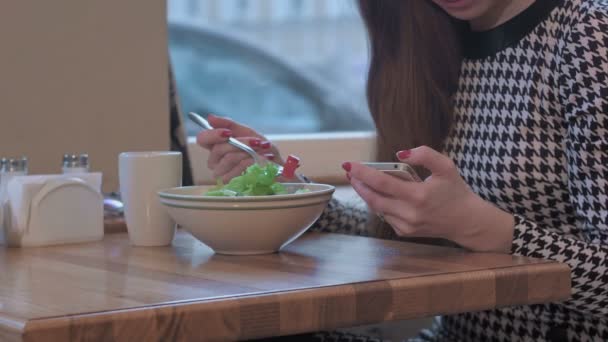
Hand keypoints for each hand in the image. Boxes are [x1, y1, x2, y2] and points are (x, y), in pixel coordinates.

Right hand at [196, 114, 281, 181]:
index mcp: (216, 146)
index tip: (228, 133)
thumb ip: (228, 124)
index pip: (202, 139)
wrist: (276, 164)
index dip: (212, 135)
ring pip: (229, 158)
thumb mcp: (247, 132)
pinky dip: (253, 162)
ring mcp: (222, 174)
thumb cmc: (260, 148)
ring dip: (249, 151)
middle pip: (218, 149)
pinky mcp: (232, 184)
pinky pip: (238, 170)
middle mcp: (215, 161)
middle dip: (241, 143)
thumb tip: (210, 117)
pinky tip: (263, 160)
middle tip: (257, 141)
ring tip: (263, 150)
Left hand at [343, 146, 513, 252]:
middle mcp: (410, 214)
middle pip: (374, 198)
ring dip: (366, 193)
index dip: (363, 173)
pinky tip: (379, 194)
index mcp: (418, 196)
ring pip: (377, 208)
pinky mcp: (405, 232)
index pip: (382, 183)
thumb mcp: (446, 166)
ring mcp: (406, 226)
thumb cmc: (455, 190)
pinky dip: (380, 204)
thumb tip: (399, 153)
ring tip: (359, 179)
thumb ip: (424, 155)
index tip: (349, 164)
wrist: (467, 221)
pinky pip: (386, 216)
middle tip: (350, 171)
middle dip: (359, 184)